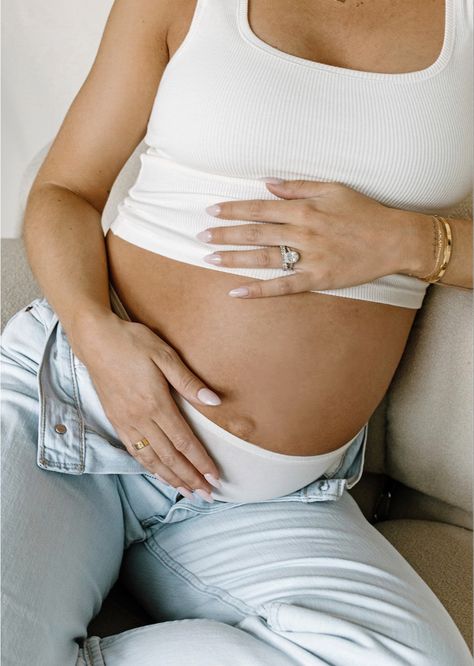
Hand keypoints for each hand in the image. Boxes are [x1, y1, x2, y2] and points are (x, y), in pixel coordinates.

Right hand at [71, 312, 221, 499]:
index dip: (200, 461)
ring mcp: (126, 421)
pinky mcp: (116, 420)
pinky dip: (149, 467)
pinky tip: (159, 474)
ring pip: (151, 459)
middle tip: (207, 495)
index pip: (183, 441)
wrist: (96, 339)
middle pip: (169, 457)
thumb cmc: (133, 342)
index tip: (215, 477)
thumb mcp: (165, 355)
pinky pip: (135, 451)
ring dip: (171, 478)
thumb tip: (215, 401)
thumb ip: (189, 381)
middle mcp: (140, 418)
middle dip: (190, 478)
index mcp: (155, 403)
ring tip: (187, 492)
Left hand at [198, 179, 418, 297]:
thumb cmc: (364, 212)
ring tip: (209, 259)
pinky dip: (258, 290)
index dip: (233, 209)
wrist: (394, 240)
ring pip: (263, 258)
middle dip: (225, 234)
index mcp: (305, 209)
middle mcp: (303, 233)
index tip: (211, 210)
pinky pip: (282, 287)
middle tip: (200, 236)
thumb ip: (298, 186)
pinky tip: (237, 292)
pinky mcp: (317, 279)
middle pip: (255, 233)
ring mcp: (309, 258)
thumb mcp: (333, 189)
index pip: (259, 208)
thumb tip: (266, 183)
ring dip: (234, 259)